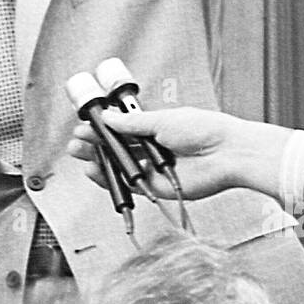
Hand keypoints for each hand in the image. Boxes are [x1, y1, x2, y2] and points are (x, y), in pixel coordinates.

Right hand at [67, 106, 290, 201]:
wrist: (227, 153)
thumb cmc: (205, 130)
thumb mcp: (163, 119)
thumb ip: (133, 123)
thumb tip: (109, 117)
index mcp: (155, 127)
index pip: (121, 128)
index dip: (102, 128)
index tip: (84, 125)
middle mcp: (153, 148)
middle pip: (116, 148)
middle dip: (94, 144)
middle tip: (76, 141)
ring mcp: (153, 167)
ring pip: (119, 166)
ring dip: (97, 161)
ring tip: (79, 154)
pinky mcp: (156, 186)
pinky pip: (128, 184)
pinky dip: (110, 179)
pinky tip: (94, 171)